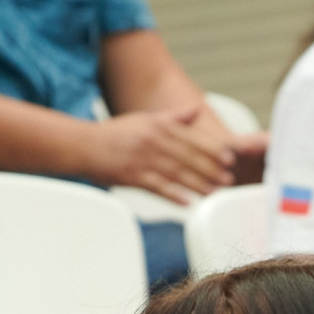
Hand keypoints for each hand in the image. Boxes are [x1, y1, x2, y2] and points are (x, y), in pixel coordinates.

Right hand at [89, 102, 236, 201]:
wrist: (85, 145)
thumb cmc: (116, 133)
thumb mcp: (145, 119)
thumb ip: (173, 117)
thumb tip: (195, 110)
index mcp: (158, 126)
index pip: (191, 138)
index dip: (211, 148)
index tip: (229, 157)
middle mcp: (152, 141)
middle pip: (187, 156)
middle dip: (210, 168)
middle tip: (228, 178)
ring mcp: (142, 159)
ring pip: (175, 173)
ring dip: (197, 183)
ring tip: (214, 192)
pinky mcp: (132, 176)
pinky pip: (156, 187)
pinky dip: (173, 195)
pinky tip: (187, 203)